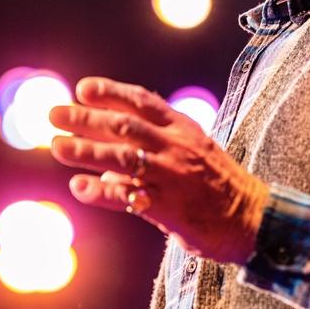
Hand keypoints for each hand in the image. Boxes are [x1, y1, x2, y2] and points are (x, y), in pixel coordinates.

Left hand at [48, 77, 269, 264]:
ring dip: (85, 150)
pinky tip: (79, 187)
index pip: (142, 102)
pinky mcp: (168, 208)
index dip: (111, 93)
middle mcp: (176, 148)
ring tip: (57, 147)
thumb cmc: (222, 187)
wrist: (255, 220)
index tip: (82, 89)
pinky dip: (100, 191)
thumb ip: (156, 153)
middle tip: (54, 114)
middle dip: (85, 118)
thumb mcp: (196, 154)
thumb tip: (109, 168)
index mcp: (184, 129)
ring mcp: (172, 176)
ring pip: (121, 157)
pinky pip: (127, 197)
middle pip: (124, 126)